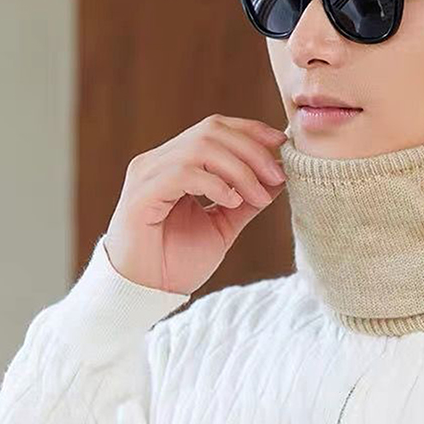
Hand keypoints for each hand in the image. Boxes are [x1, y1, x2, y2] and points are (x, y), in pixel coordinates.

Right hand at [103, 114, 287, 295]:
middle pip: (212, 130)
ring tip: (257, 196)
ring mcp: (147, 175)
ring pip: (201, 147)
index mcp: (175, 163)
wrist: (147, 295)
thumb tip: (278, 176)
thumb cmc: (177, 262)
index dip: (251, 130)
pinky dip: (214, 183)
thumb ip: (247, 199)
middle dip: (252, 149)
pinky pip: (183, 173)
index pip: (216, 128)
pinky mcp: (141, 195)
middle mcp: (158, 161)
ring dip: (239, 169)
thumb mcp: (223, 224)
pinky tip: (231, 201)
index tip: (282, 143)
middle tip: (276, 176)